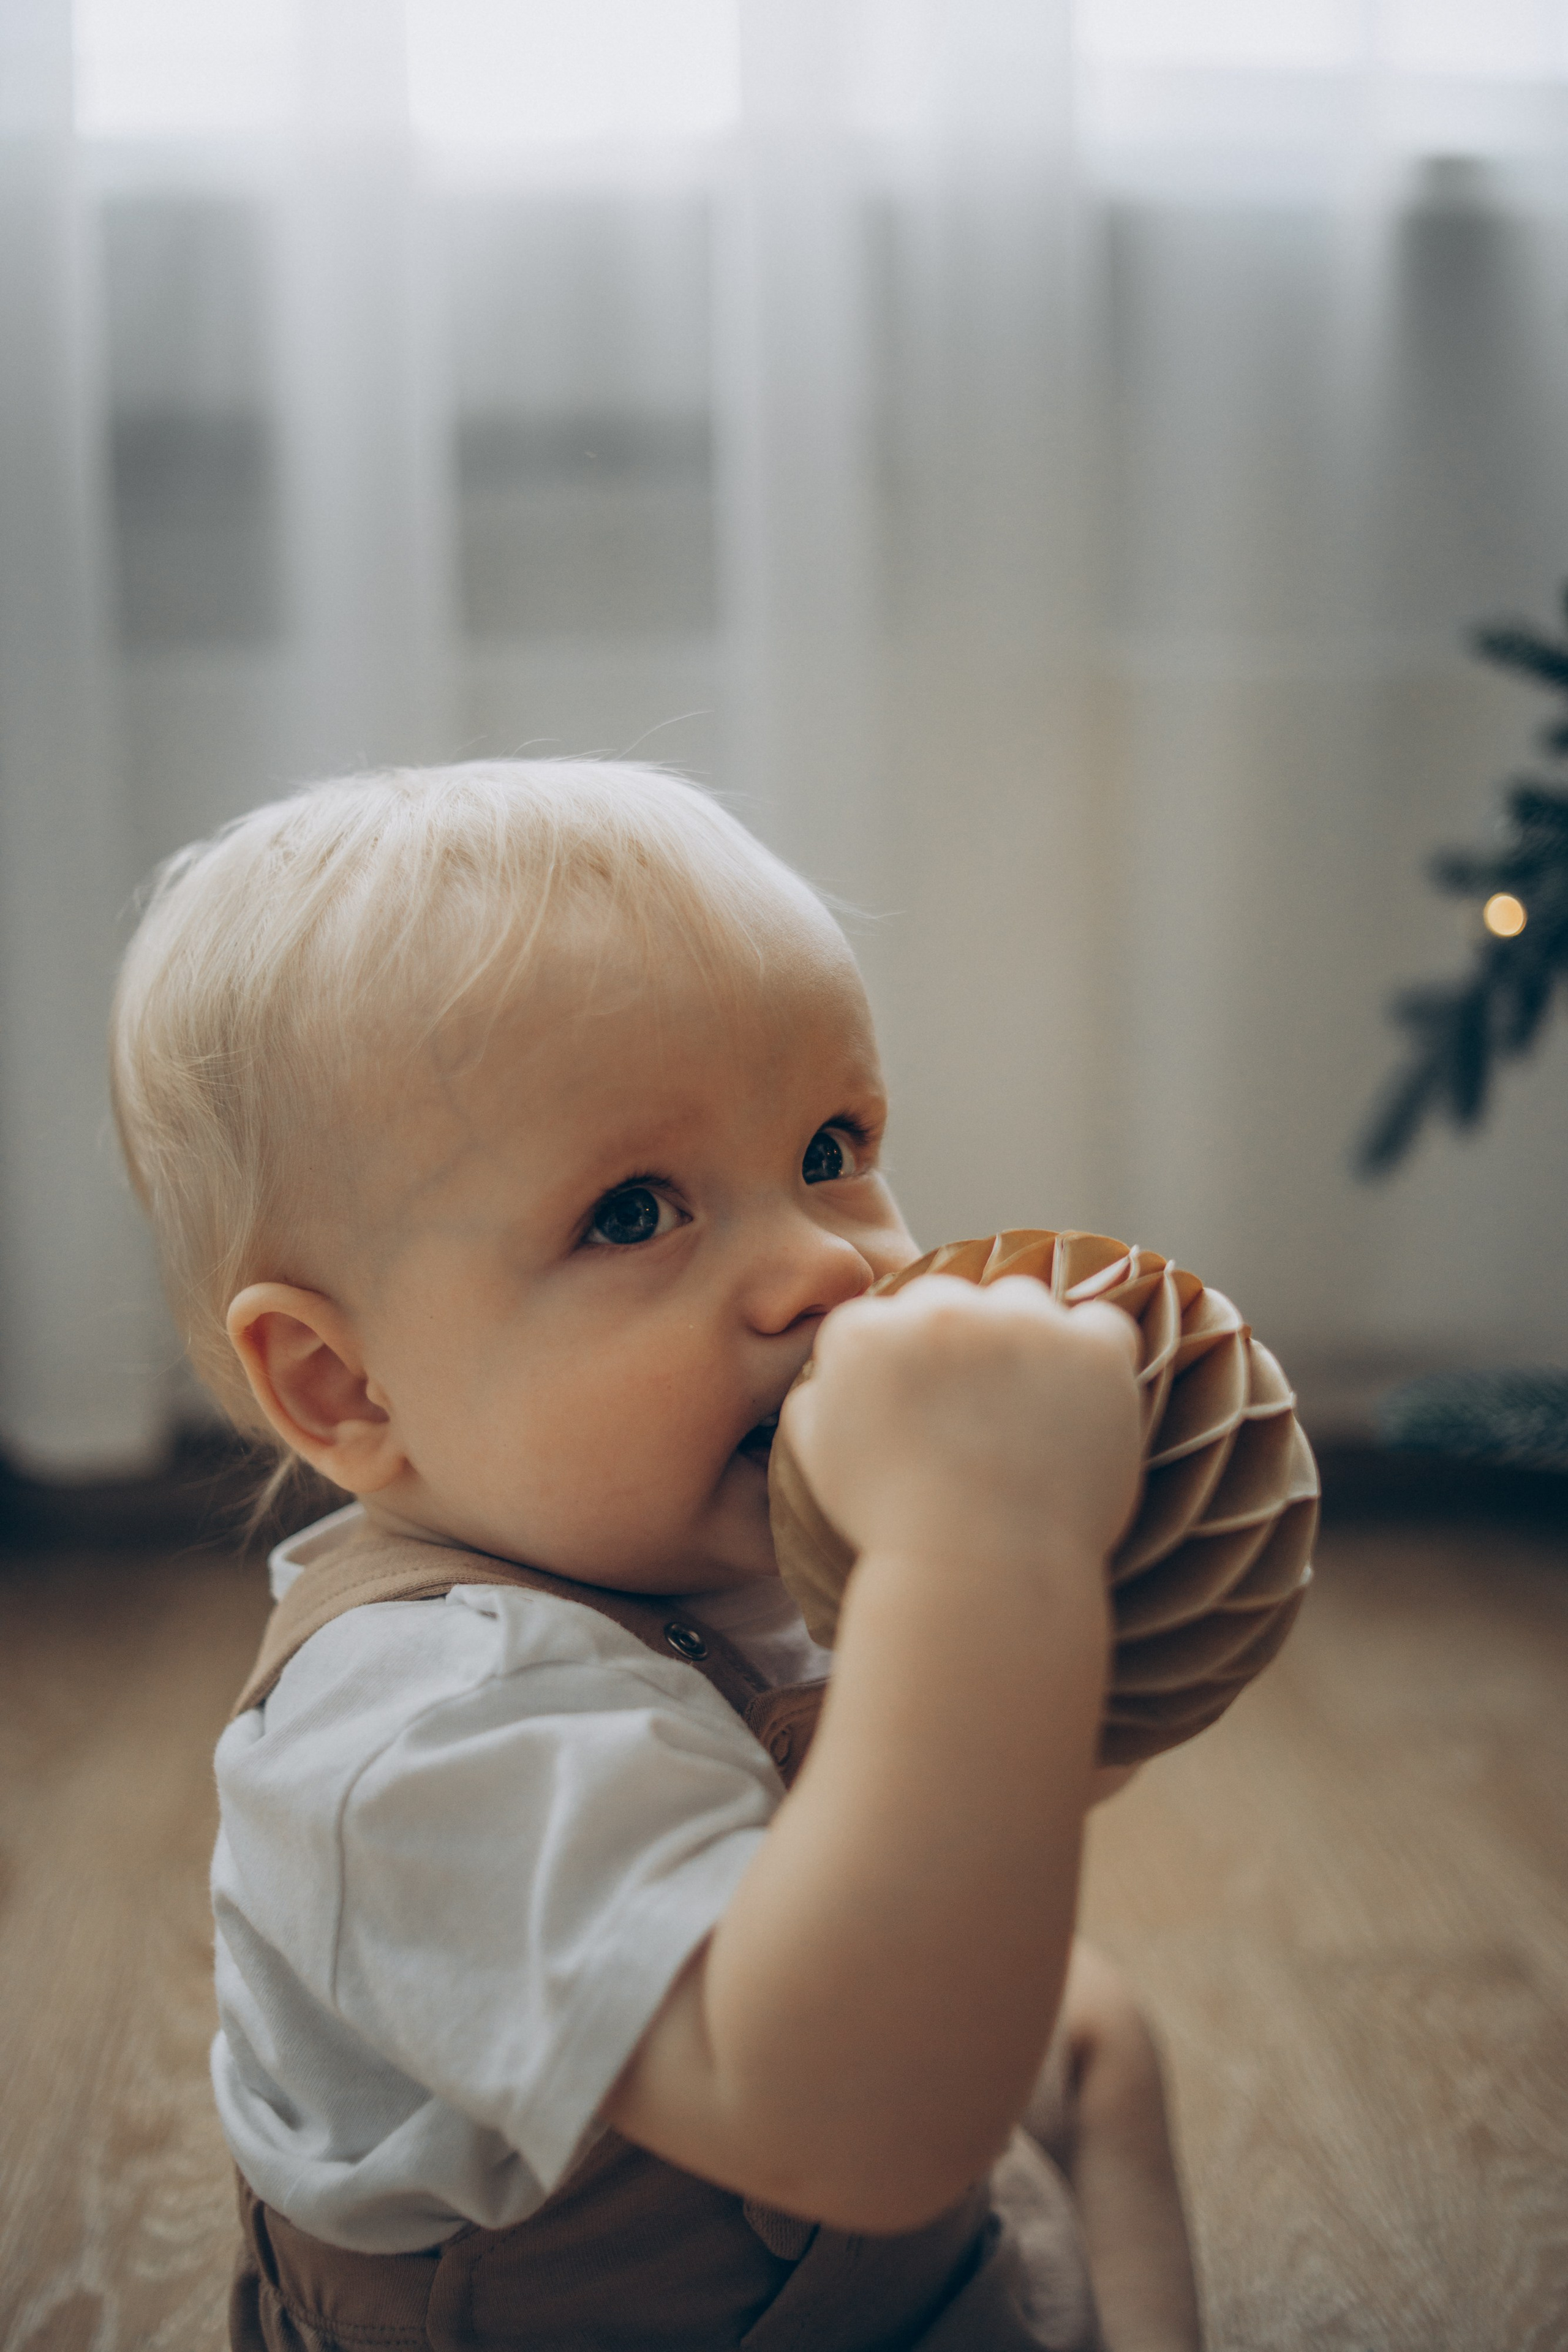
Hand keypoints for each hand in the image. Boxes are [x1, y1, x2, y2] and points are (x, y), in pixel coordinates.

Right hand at [781, 1273, 1141, 1576]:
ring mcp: (1023, 1324)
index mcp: (865, 1332)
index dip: (905, 1364)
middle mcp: (941, 1309)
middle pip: (953, 1301)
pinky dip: (1094, 1358)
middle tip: (974, 1414)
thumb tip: (833, 1374)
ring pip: (1024, 1303)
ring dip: (1024, 1341)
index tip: (921, 1409)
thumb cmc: (892, 1528)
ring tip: (1028, 1413)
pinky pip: (1103, 1326)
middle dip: (960, 1347)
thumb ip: (817, 1400)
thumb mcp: (818, 1463)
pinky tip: (1081, 1404)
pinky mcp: (1091, 1349)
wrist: (982, 1572)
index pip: (885, 1318)